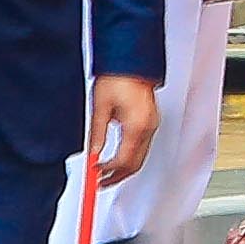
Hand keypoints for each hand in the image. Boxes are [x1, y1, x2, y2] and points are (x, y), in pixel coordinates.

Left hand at [80, 74, 160, 190]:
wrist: (132, 61)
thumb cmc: (118, 77)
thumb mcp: (100, 107)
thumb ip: (97, 134)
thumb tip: (92, 153)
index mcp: (137, 125)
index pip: (124, 160)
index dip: (109, 171)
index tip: (96, 173)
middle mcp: (148, 128)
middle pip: (135, 164)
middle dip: (118, 176)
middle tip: (101, 182)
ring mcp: (152, 125)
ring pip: (140, 157)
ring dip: (124, 168)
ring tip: (107, 173)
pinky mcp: (150, 122)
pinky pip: (143, 147)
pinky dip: (130, 157)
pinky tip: (119, 159)